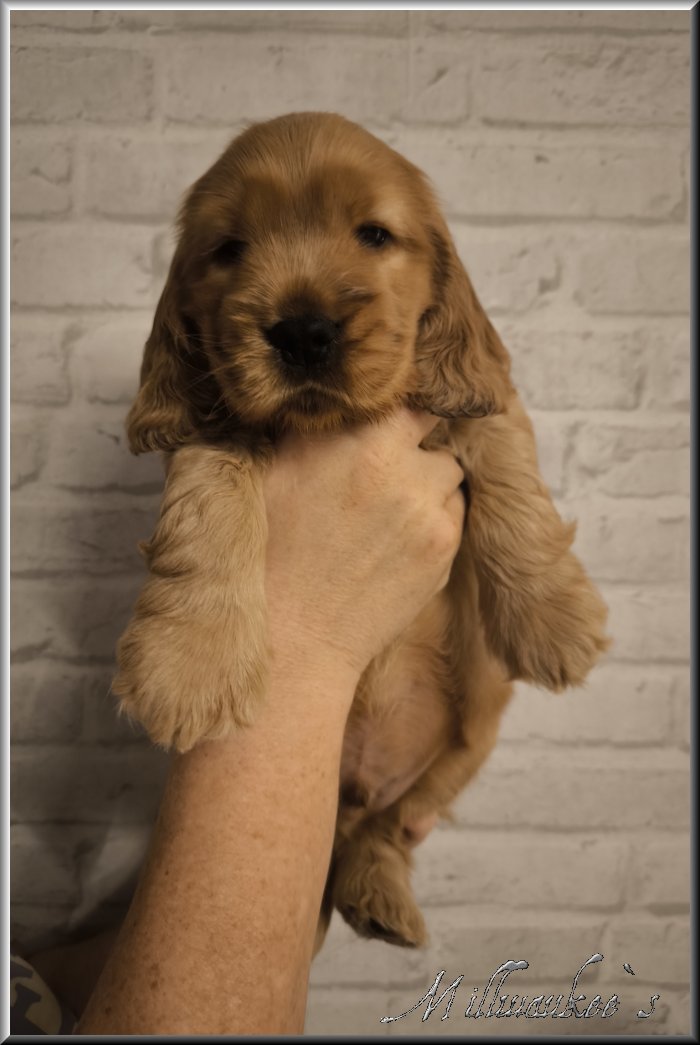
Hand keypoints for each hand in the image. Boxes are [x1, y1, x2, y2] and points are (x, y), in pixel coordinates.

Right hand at [263, 408, 464, 681]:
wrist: (293, 634)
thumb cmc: (269, 550)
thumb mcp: (272, 470)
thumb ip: (313, 427)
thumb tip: (335, 398)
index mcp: (366, 438)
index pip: (409, 399)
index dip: (395, 409)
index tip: (384, 420)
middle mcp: (407, 469)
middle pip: (432, 437)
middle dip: (410, 448)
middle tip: (378, 471)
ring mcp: (432, 513)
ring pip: (448, 476)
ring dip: (426, 483)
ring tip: (387, 509)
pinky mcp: (444, 551)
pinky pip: (453, 515)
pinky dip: (433, 519)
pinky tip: (395, 540)